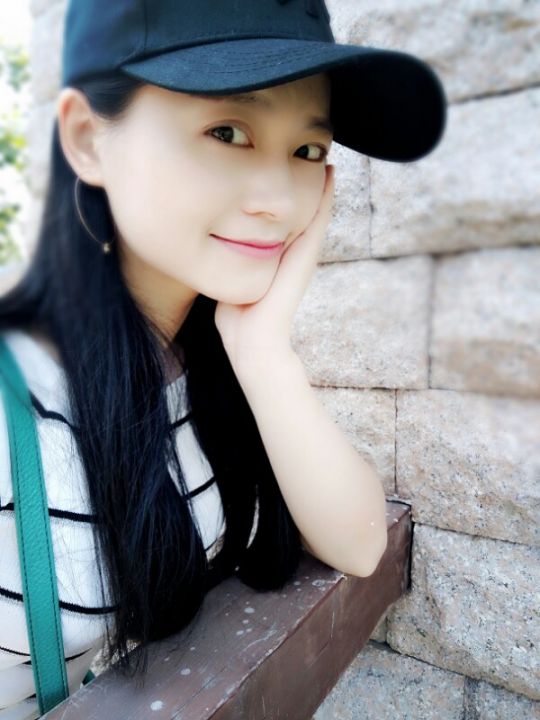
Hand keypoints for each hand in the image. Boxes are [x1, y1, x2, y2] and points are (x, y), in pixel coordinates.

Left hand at [214, 163, 335, 370]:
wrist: (252, 343)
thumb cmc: (236, 318)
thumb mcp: (228, 279)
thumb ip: (224, 262)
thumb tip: (206, 244)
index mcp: (273, 255)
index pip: (280, 217)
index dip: (283, 193)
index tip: (283, 164)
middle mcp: (291, 251)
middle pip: (301, 208)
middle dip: (304, 180)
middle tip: (313, 148)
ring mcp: (302, 254)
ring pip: (314, 209)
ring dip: (321, 183)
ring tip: (326, 152)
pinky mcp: (306, 257)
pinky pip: (318, 220)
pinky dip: (326, 197)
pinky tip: (330, 173)